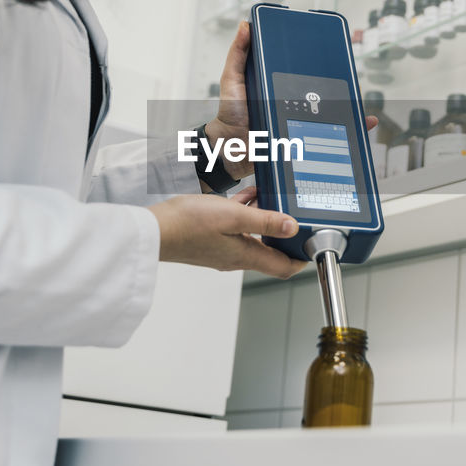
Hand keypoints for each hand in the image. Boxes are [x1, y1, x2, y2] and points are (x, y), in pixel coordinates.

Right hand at [147, 186, 307, 278]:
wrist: (154, 229)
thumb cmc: (187, 225)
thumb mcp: (233, 216)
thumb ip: (264, 221)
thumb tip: (292, 228)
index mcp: (245, 256)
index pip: (283, 268)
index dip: (300, 260)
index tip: (311, 247)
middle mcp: (235, 257)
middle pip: (269, 251)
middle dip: (283, 235)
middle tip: (293, 216)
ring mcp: (221, 250)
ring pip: (251, 237)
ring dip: (262, 220)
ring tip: (268, 198)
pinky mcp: (208, 241)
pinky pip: (234, 229)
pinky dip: (242, 214)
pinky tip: (242, 197)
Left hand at [205, 22, 377, 180]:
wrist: (230, 149)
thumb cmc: (229, 114)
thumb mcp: (232, 79)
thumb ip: (237, 54)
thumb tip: (245, 26)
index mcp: (274, 84)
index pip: (299, 71)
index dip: (314, 64)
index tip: (329, 55)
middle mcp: (287, 100)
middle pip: (317, 91)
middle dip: (336, 87)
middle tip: (347, 80)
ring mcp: (296, 119)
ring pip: (326, 111)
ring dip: (345, 106)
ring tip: (356, 100)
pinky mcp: (302, 137)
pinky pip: (328, 132)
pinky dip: (348, 128)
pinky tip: (361, 122)